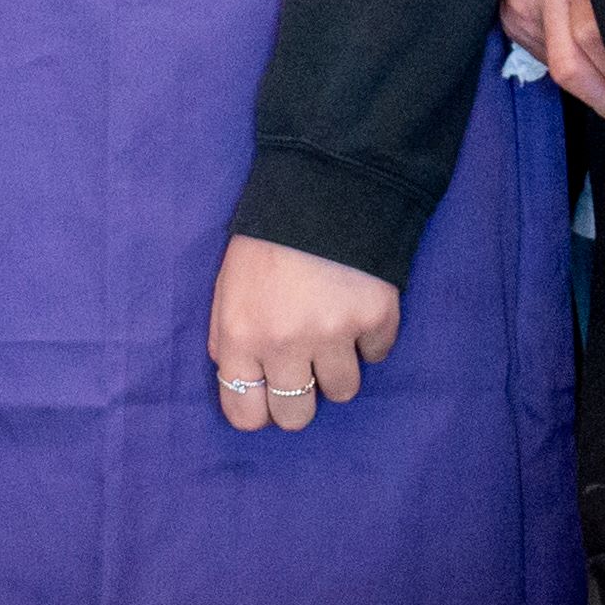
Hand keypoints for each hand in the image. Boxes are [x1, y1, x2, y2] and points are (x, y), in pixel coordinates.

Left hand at [210, 237, 401, 434]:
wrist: (324, 188)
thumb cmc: (267, 238)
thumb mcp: (227, 286)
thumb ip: (227, 336)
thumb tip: (237, 375)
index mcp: (241, 337)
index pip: (245, 415)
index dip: (258, 411)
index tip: (269, 397)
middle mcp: (285, 345)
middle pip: (296, 417)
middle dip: (300, 399)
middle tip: (306, 370)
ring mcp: (334, 335)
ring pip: (342, 391)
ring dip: (338, 368)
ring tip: (333, 332)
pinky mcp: (375, 319)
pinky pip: (377, 355)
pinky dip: (370, 337)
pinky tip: (357, 305)